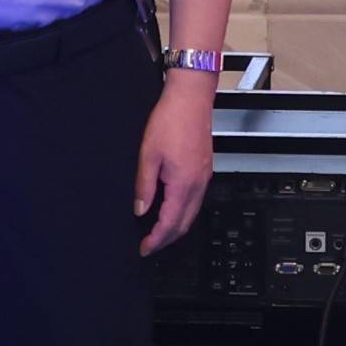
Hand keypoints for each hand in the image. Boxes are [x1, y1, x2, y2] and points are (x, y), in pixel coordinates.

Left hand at [135, 71, 214, 254]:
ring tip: (157, 231)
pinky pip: (196, 200)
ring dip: (176, 227)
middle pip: (185, 224)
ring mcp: (204, 177)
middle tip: (149, 245)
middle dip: (167, 239)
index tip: (144, 248)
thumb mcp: (148, 154)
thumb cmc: (170, 120)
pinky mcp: (205, 169)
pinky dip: (184, 212)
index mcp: (183, 183)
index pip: (170, 223)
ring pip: (192, 213)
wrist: (191, 98)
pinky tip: (171, 208)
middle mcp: (198, 184)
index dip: (156, 240)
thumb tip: (140, 210)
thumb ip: (144, 186)